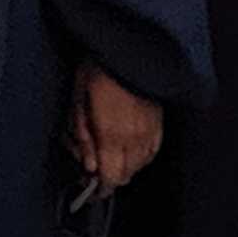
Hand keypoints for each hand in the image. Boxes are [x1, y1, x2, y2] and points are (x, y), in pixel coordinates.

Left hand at [72, 63, 165, 188]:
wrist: (128, 46)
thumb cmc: (99, 68)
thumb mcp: (77, 102)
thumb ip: (82, 138)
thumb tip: (88, 166)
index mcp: (112, 134)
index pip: (110, 179)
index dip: (99, 190)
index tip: (90, 190)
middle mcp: (135, 137)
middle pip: (125, 176)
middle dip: (109, 179)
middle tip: (94, 170)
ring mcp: (150, 130)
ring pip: (140, 166)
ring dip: (124, 167)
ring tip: (110, 155)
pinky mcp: (160, 121)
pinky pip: (152, 151)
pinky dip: (140, 156)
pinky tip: (129, 147)